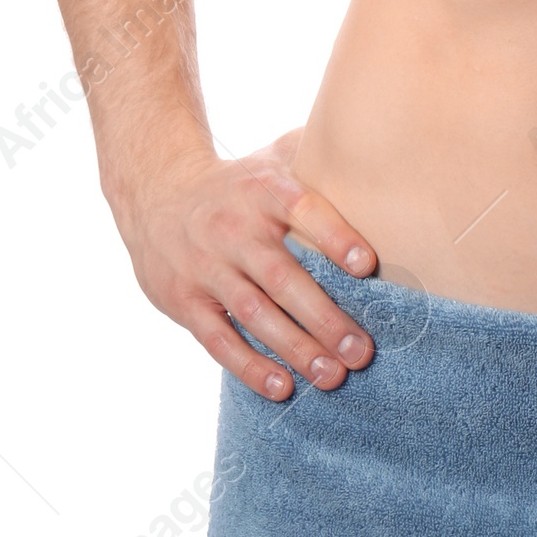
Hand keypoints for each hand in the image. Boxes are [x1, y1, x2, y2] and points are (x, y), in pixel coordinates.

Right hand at [113, 128, 379, 399]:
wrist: (158, 194)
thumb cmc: (239, 182)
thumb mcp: (273, 156)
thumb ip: (318, 154)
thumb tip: (378, 150)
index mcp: (264, 190)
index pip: (302, 209)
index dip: (334, 236)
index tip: (367, 265)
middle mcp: (235, 229)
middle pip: (282, 276)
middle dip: (324, 317)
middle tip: (362, 350)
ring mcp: (207, 267)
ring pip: (254, 313)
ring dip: (295, 348)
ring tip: (333, 376)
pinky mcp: (184, 300)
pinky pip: (218, 338)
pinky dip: (249, 366)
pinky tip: (282, 386)